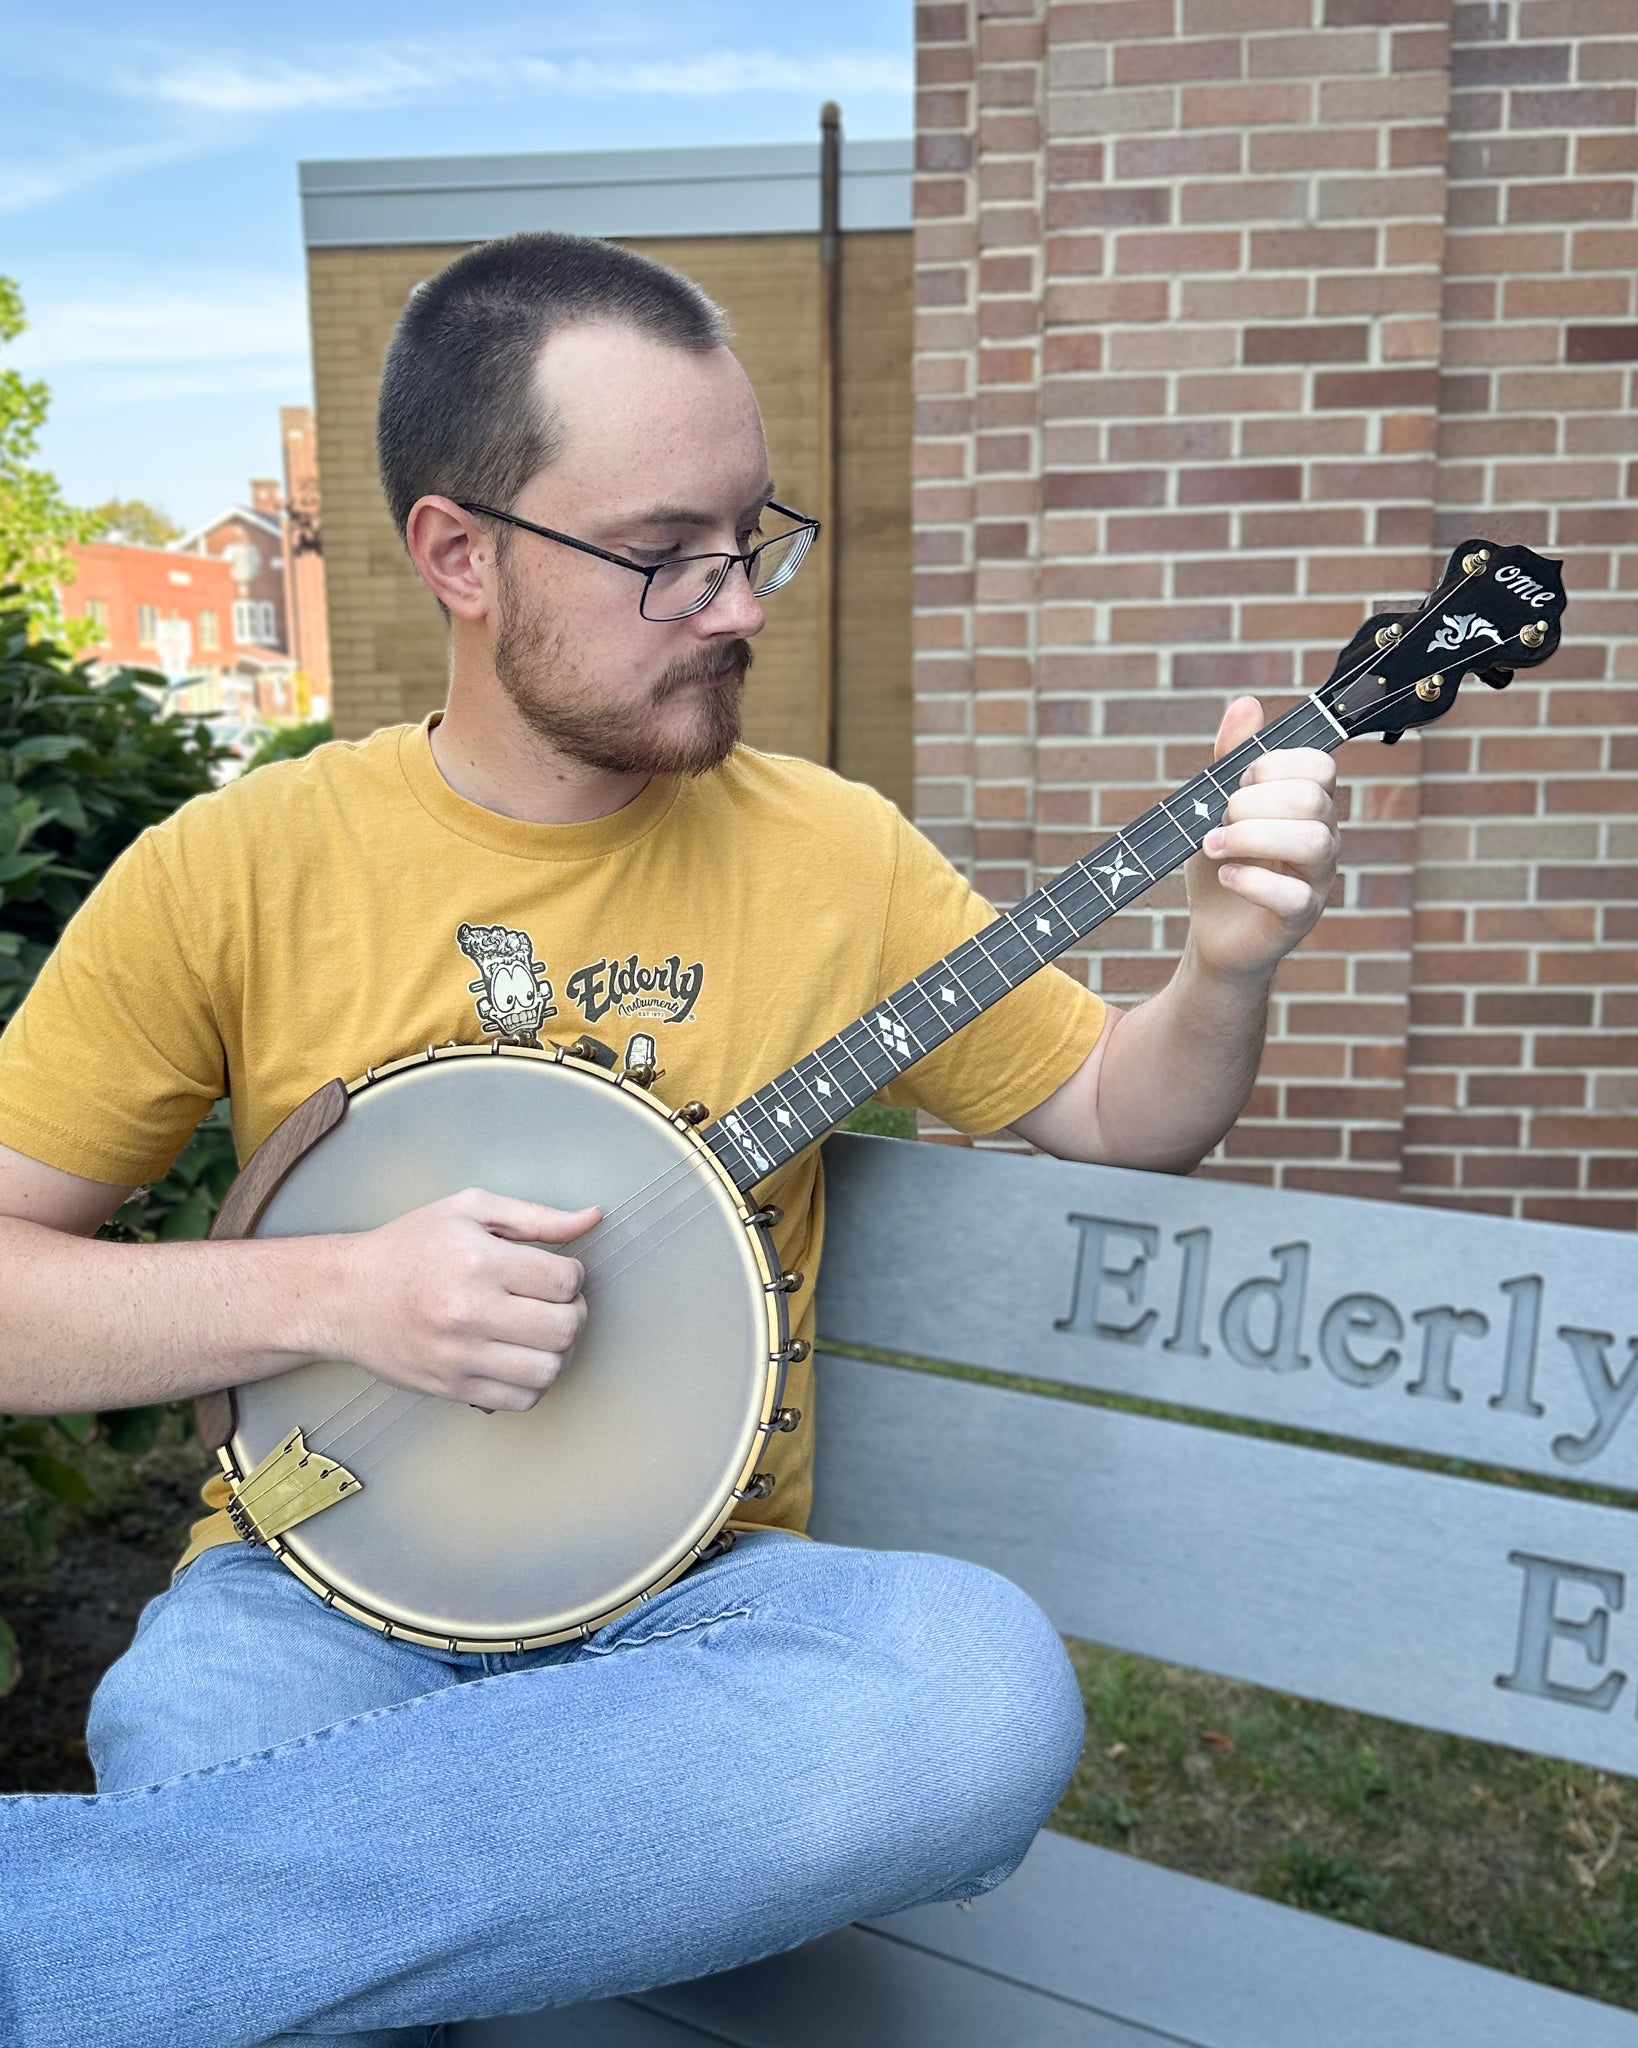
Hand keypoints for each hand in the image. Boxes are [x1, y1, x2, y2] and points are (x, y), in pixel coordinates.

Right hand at [330, 1187, 600, 1411]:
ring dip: (555, 1352)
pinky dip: (530, 1383)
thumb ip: (537, 1217)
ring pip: (548, 1371)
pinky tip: (515, 1357)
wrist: (345, 1297)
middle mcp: (470, 1312)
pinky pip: (520, 1401)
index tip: (553, 1275)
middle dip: (571, 1314)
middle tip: (552, 1304)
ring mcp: (460, 1357)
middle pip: (565, 1329)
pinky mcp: (452, 1389)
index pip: (566, 1281)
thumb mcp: (470, 1211)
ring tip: (535, 1333)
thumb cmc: (409, 1248)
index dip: (572, 1277)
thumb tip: (593, 1218)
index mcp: (479, 1261)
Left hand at [1186, 696, 1338, 983]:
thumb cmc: (1222, 861)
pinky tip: (1226, 876)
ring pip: (1314, 843)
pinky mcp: (1301, 918)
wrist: (1213, 932)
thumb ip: (1231, 756)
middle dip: (1254, 802)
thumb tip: (1247, 702)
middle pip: (1313, 799)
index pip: (1319, 765)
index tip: (1235, 782)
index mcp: (1310, 803)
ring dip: (1251, 837)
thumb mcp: (1217, 804)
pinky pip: (1295, 896)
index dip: (1273, 765)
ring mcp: (1318, 879)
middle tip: (1219, 819)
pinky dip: (1253, 881)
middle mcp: (1324, 836)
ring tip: (1213, 847)